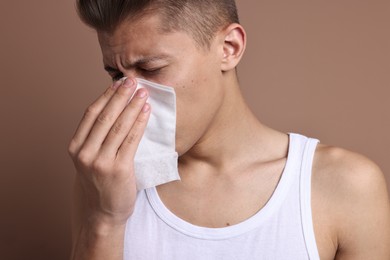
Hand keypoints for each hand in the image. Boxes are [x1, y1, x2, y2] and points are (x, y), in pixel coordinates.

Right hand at [68, 78, 150, 226]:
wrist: (103, 213)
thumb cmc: (100, 183)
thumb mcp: (90, 159)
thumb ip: (97, 138)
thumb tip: (116, 109)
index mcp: (75, 147)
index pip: (91, 114)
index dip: (106, 96)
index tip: (118, 83)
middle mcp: (84, 153)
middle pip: (105, 116)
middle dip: (120, 96)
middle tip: (133, 81)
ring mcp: (100, 162)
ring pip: (118, 126)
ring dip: (132, 106)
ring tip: (143, 92)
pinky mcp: (118, 169)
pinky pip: (131, 140)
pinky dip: (139, 123)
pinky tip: (146, 111)